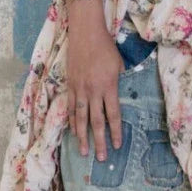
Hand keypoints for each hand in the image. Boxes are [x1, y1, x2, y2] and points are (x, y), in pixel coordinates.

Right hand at [66, 14, 125, 161]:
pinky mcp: (70, 85)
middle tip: (102, 158)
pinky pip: (70, 107)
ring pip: (80, 118)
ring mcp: (79, 89)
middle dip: (100, 141)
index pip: (113, 114)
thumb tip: (120, 96)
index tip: (118, 145)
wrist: (86, 33)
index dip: (116, 131)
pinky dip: (71, 120)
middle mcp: (93, 91)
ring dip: (82, 136)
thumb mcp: (119, 64)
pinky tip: (73, 131)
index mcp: (108, 86)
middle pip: (96, 121)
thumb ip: (119, 82)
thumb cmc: (106, 47)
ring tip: (84, 151)